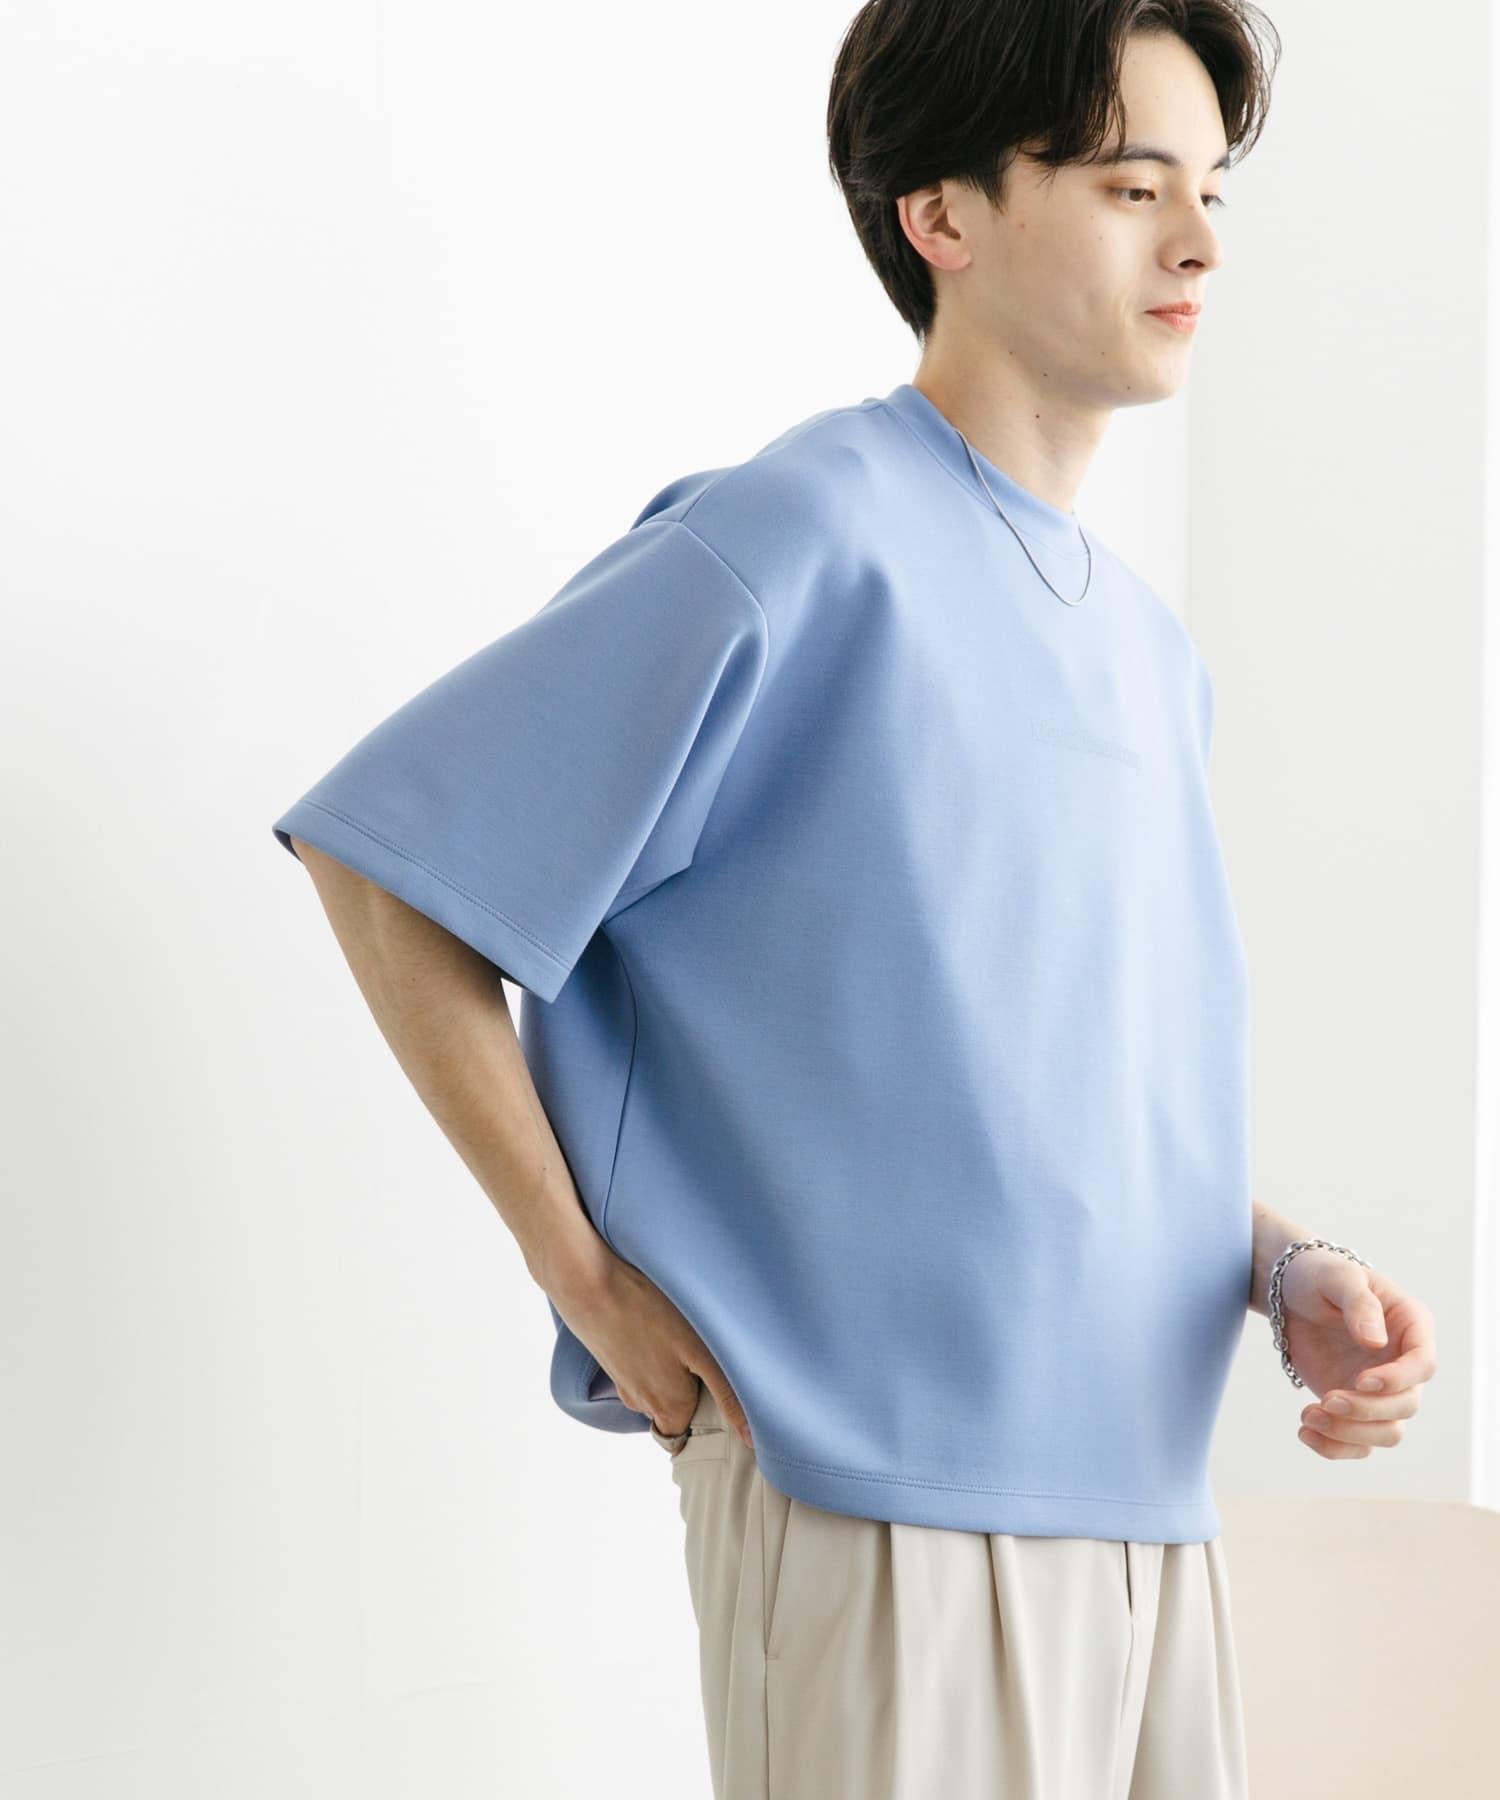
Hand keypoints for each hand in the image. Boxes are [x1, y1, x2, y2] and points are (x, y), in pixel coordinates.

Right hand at [546, 1245, 754, 1451]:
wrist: (587, 1283)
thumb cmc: (647, 1311)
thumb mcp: (700, 1350)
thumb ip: (728, 1395)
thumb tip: (751, 1440)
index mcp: (670, 1408)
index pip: (698, 1431)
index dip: (714, 1412)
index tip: (725, 1385)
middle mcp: (644, 1404)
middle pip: (679, 1410)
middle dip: (695, 1389)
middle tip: (707, 1353)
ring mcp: (624, 1383)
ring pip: (659, 1388)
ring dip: (673, 1370)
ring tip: (683, 1333)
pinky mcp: (612, 1361)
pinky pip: (641, 1368)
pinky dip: (652, 1354)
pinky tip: (657, 1325)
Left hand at [1277, 1251, 1437, 1458]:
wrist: (1290, 1293)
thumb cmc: (1320, 1276)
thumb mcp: (1337, 1277)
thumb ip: (1359, 1304)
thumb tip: (1377, 1342)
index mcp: (1412, 1326)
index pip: (1423, 1365)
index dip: (1398, 1380)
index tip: (1361, 1381)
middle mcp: (1403, 1363)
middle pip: (1406, 1406)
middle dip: (1367, 1411)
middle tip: (1325, 1400)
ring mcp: (1381, 1390)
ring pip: (1387, 1432)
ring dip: (1350, 1434)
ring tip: (1307, 1416)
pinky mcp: (1356, 1407)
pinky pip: (1358, 1443)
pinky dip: (1335, 1447)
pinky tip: (1304, 1432)